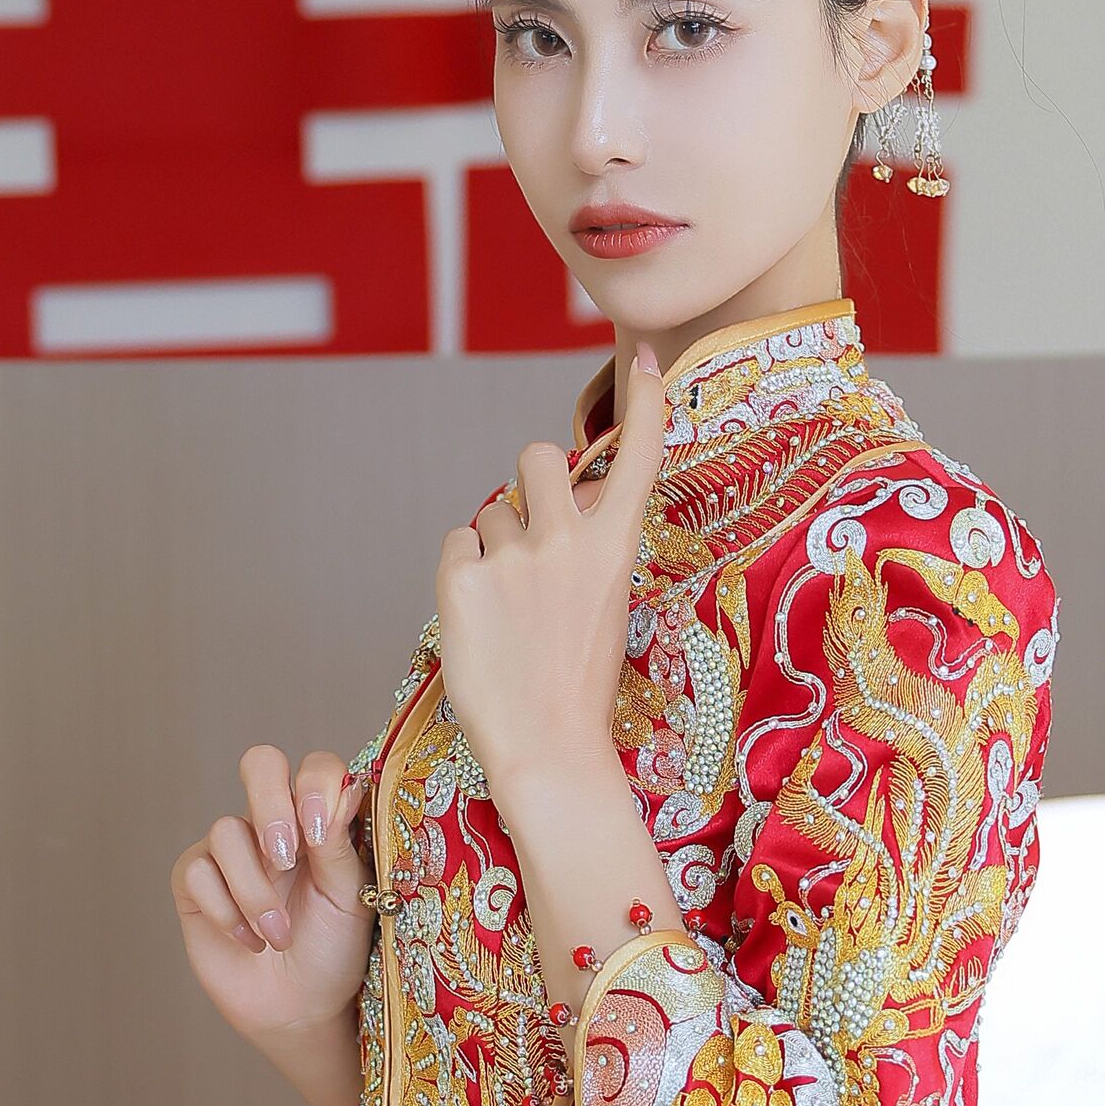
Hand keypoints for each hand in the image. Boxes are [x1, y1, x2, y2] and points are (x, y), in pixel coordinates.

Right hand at [172, 747, 371, 1050]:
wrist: (302, 1009)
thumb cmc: (334, 949)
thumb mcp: (350, 897)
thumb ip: (340, 842)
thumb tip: (344, 787)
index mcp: (320, 818)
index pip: (314, 767)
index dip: (315, 785)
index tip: (321, 832)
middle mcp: (274, 823)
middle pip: (260, 764)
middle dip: (270, 804)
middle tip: (284, 857)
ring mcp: (231, 850)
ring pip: (225, 830)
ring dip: (255, 890)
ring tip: (277, 934)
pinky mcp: (195, 882)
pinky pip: (197, 872)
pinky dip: (227, 911)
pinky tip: (250, 941)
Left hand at [435, 342, 665, 806]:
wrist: (548, 744)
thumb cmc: (578, 680)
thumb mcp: (604, 602)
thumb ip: (586, 545)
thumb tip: (555, 500)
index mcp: (615, 545)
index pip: (636, 456)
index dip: (643, 404)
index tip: (645, 361)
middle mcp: (566, 537)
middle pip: (536, 460)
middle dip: (530, 485)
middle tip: (532, 539)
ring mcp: (512, 554)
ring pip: (493, 513)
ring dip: (497, 545)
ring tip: (511, 609)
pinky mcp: (461, 575)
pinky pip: (459, 543)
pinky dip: (465, 571)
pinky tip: (483, 617)